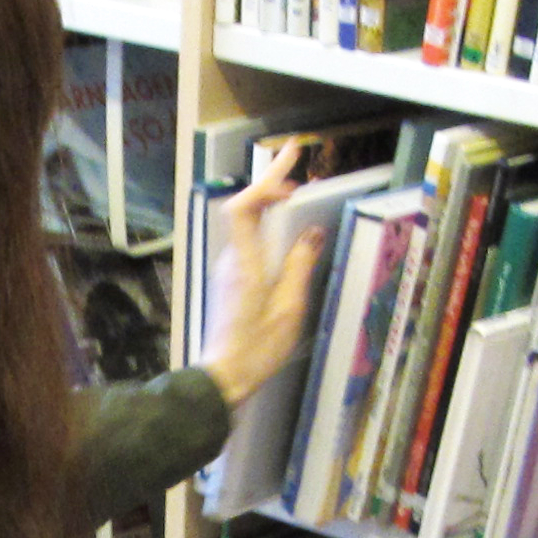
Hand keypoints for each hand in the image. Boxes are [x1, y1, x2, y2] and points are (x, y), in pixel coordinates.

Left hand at [201, 139, 327, 408]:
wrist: (223, 377)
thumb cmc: (257, 347)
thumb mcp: (289, 307)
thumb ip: (300, 265)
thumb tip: (313, 233)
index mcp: (245, 262)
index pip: (245, 206)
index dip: (266, 182)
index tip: (292, 165)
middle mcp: (232, 259)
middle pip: (246, 208)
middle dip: (271, 182)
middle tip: (296, 160)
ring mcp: (229, 270)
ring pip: (248, 225)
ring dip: (270, 204)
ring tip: (295, 191)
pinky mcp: (232, 282)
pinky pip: (250, 242)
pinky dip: (267, 227)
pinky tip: (285, 232)